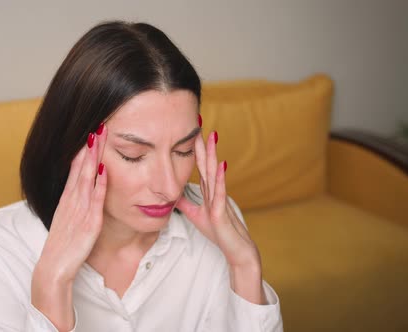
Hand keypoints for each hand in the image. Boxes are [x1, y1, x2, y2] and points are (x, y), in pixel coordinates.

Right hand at [32, 124, 107, 329]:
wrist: (52, 270)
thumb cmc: (62, 248)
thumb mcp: (67, 221)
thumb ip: (75, 206)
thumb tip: (84, 191)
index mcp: (67, 200)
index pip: (75, 169)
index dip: (83, 150)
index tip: (91, 132)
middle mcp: (72, 201)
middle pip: (81, 168)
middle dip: (90, 146)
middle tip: (98, 124)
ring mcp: (79, 211)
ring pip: (86, 178)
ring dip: (93, 157)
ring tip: (99, 137)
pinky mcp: (88, 224)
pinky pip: (94, 200)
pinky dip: (99, 184)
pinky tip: (104, 169)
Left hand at [176, 131, 265, 303]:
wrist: (237, 251)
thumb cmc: (219, 233)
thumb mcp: (196, 215)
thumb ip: (185, 202)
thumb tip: (171, 193)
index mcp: (207, 190)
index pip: (199, 165)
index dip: (193, 148)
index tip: (189, 129)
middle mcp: (214, 191)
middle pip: (206, 163)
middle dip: (202, 143)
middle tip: (199, 121)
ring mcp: (219, 200)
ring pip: (214, 173)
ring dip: (212, 155)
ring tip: (211, 136)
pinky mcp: (221, 212)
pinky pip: (220, 193)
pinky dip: (220, 179)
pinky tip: (220, 165)